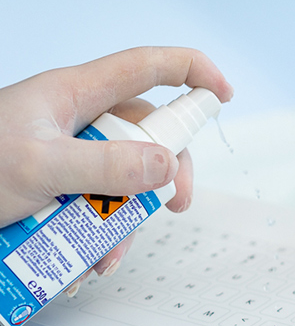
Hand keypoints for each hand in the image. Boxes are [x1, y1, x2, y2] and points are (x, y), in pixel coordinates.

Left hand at [0, 47, 233, 287]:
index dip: (191, 72)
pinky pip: (98, 205)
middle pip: (146, 135)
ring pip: (124, 179)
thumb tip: (164, 166)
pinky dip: (101, 234)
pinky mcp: (58, 187)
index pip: (146, 67)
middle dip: (166, 173)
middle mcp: (75, 120)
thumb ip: (106, 167)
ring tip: (107, 251)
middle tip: (174, 204)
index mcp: (72, 94)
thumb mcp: (39, 169)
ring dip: (126, 218)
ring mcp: (67, 154)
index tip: (224, 94)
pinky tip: (89, 258)